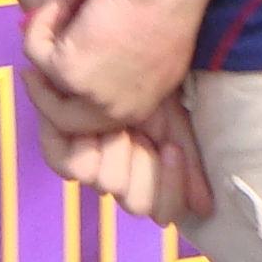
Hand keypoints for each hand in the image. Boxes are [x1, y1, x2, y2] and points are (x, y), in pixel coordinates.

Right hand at [23, 0, 209, 131]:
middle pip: (63, 117)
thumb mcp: (138, 42)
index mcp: (140, 107)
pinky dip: (45, 14)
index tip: (51, 74)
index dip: (69, 95)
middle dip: (42, 89)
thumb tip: (67, 34)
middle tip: (31, 67)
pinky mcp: (68, 72)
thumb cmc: (167, 3)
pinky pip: (36, 47)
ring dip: (48, 29)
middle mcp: (117, 111)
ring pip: (44, 77)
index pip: (92, 116)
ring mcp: (91, 96)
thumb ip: (103, 50)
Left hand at [35, 94, 213, 225]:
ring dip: (118, 153)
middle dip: (143, 165)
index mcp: (149, 174)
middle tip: (142, 132)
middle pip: (135, 202)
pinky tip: (95, 125)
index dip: (170, 188)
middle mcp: (119, 175)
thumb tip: (205, 208)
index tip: (172, 149)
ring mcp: (89, 164)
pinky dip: (83, 145)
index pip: (163, 210)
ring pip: (106, 184)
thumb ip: (192, 165)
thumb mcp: (177, 124)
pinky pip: (67, 165)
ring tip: (121, 124)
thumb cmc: (151, 89)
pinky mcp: (56, 144)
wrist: (125, 51)